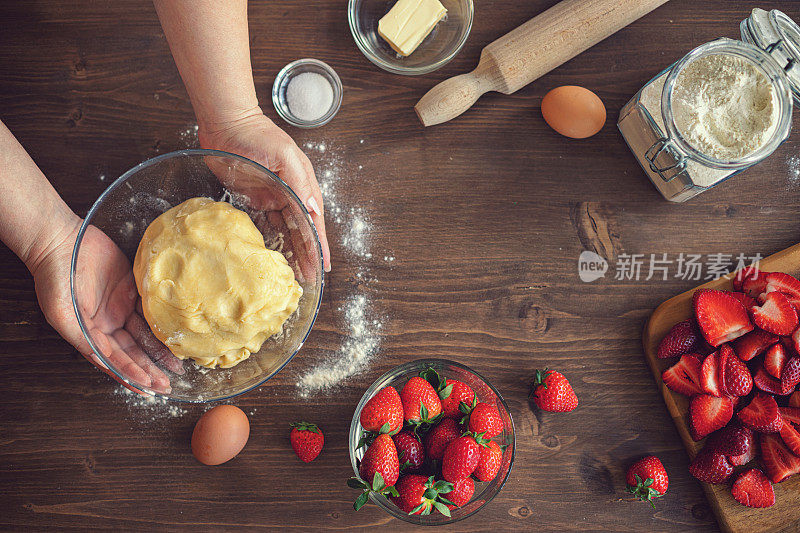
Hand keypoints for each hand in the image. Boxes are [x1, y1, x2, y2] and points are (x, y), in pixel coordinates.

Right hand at [30, 221, 182, 393]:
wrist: (61, 242)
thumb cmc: (54, 278)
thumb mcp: (62, 314)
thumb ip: (83, 338)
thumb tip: (104, 360)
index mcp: (90, 333)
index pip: (115, 361)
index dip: (132, 375)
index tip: (150, 388)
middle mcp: (107, 324)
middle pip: (133, 352)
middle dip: (150, 369)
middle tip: (169, 384)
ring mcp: (119, 308)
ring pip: (144, 335)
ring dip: (159, 352)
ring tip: (177, 366)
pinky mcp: (130, 290)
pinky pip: (149, 311)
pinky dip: (161, 324)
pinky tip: (175, 336)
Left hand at [198, 110, 330, 272]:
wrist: (226, 123)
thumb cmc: (257, 134)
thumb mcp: (284, 156)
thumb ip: (299, 182)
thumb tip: (314, 209)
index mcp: (302, 184)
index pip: (315, 221)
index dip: (320, 245)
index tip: (324, 265)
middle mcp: (290, 193)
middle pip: (301, 230)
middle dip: (306, 254)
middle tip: (308, 278)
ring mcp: (272, 197)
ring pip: (284, 230)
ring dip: (289, 250)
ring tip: (292, 273)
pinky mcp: (253, 199)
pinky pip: (264, 224)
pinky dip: (269, 240)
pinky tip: (270, 255)